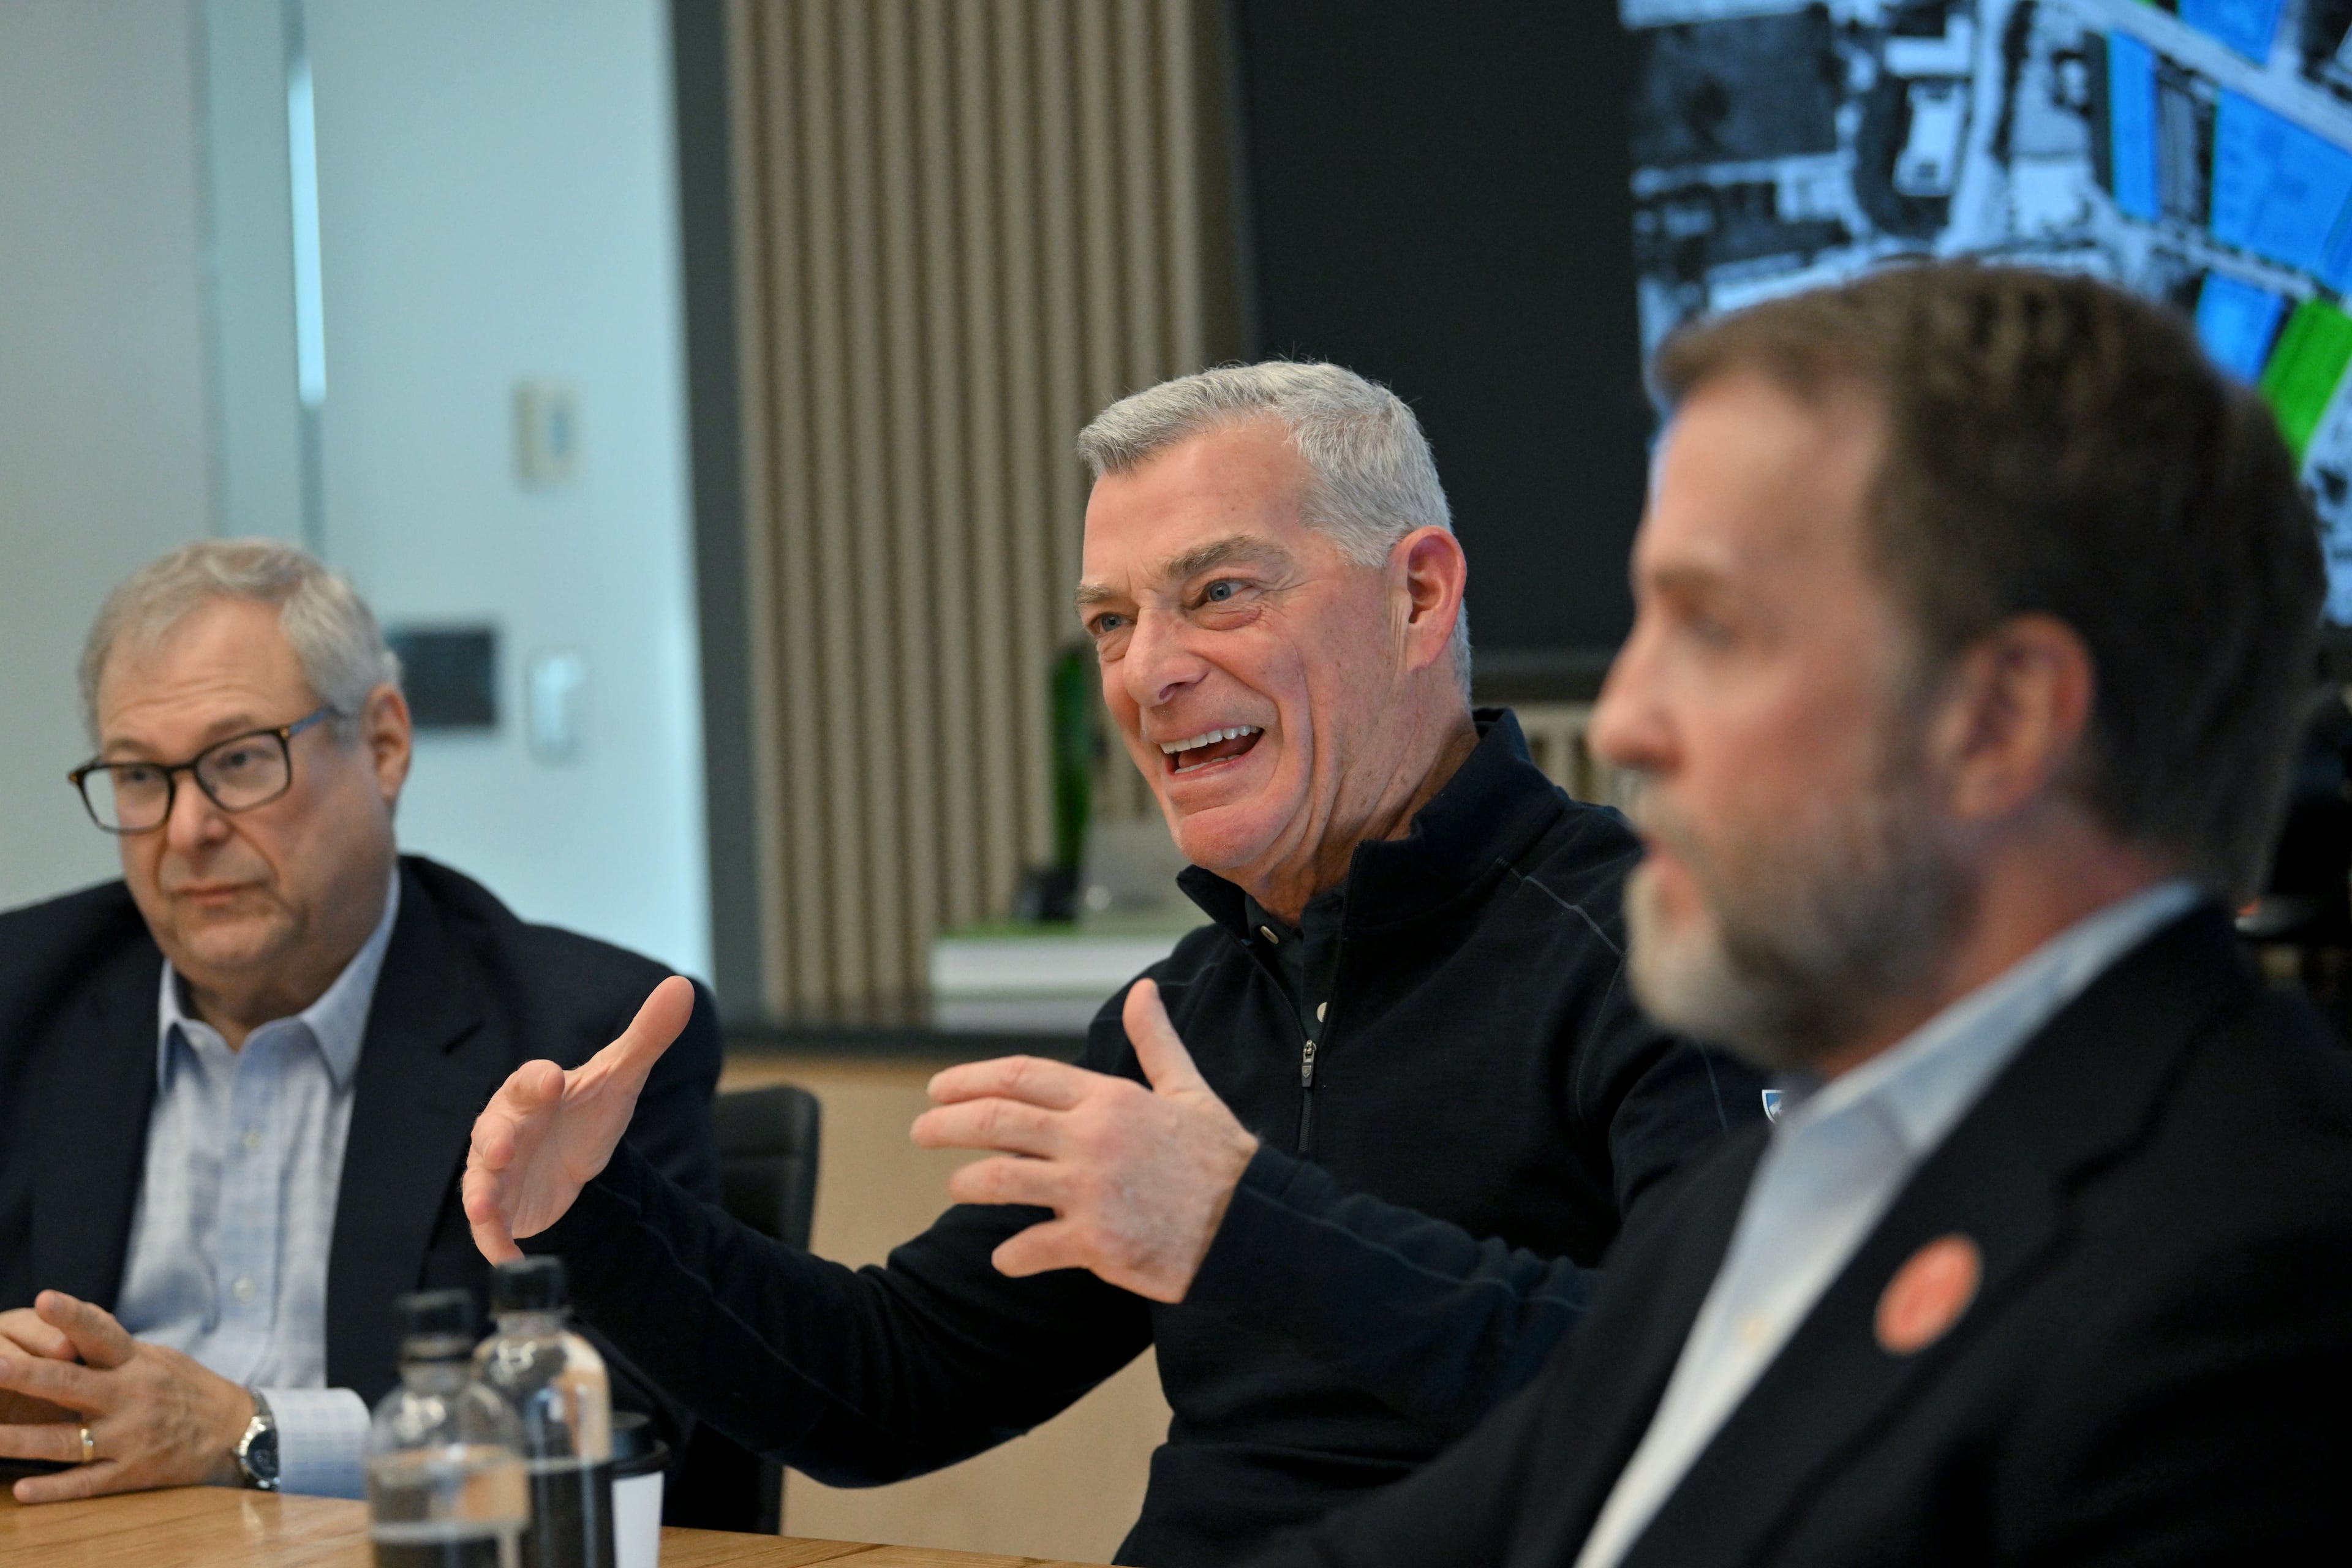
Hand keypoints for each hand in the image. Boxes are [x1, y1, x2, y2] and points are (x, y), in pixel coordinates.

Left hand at [0, 1290, 251, 1501]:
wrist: (233, 1431)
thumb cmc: (185, 1387)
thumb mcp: (156, 1358)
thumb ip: (111, 1349)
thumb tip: (68, 1326)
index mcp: (135, 1362)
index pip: (100, 1333)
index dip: (72, 1317)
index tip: (44, 1299)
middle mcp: (130, 1396)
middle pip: (70, 1386)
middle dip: (26, 1376)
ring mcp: (129, 1437)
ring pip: (66, 1440)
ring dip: (21, 1439)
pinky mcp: (131, 1473)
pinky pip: (86, 1482)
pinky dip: (54, 1489)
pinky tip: (23, 1490)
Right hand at [465, 976, 695, 1262]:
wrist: (574, 1161)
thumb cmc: (585, 1111)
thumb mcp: (621, 1077)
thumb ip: (648, 1036)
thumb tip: (683, 987)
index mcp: (531, 1091)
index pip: (529, 1081)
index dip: (538, 1081)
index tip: (551, 1080)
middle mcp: (504, 1128)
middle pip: (493, 1130)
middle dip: (494, 1138)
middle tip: (500, 1147)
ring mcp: (496, 1170)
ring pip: (480, 1180)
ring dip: (480, 1194)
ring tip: (484, 1208)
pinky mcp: (500, 1208)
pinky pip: (491, 1228)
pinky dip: (497, 1243)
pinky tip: (510, 1260)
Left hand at [911, 979, 1259, 1301]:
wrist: (1255, 1227)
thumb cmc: (1221, 1159)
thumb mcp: (1189, 1090)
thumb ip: (1156, 1042)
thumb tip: (1144, 991)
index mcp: (1109, 1099)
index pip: (1021, 1075)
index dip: (971, 1079)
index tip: (939, 1088)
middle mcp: (1092, 1139)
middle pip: (997, 1120)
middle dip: (947, 1124)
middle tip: (920, 1131)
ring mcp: (1091, 1191)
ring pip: (1000, 1181)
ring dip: (967, 1185)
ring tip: (956, 1187)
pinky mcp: (1096, 1243)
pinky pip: (1032, 1247)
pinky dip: (1011, 1254)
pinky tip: (1003, 1256)